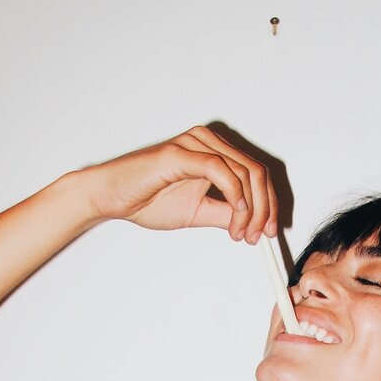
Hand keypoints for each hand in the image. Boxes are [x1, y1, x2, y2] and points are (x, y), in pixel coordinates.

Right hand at [80, 125, 277, 242]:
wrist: (111, 197)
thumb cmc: (146, 199)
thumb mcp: (198, 212)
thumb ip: (225, 214)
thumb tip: (252, 226)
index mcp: (214, 153)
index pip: (256, 175)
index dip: (269, 205)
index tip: (269, 233)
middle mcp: (208, 142)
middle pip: (257, 173)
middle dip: (264, 210)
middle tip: (258, 237)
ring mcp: (195, 144)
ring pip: (244, 172)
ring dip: (251, 209)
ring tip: (241, 233)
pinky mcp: (181, 153)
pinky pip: (220, 170)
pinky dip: (235, 194)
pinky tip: (235, 215)